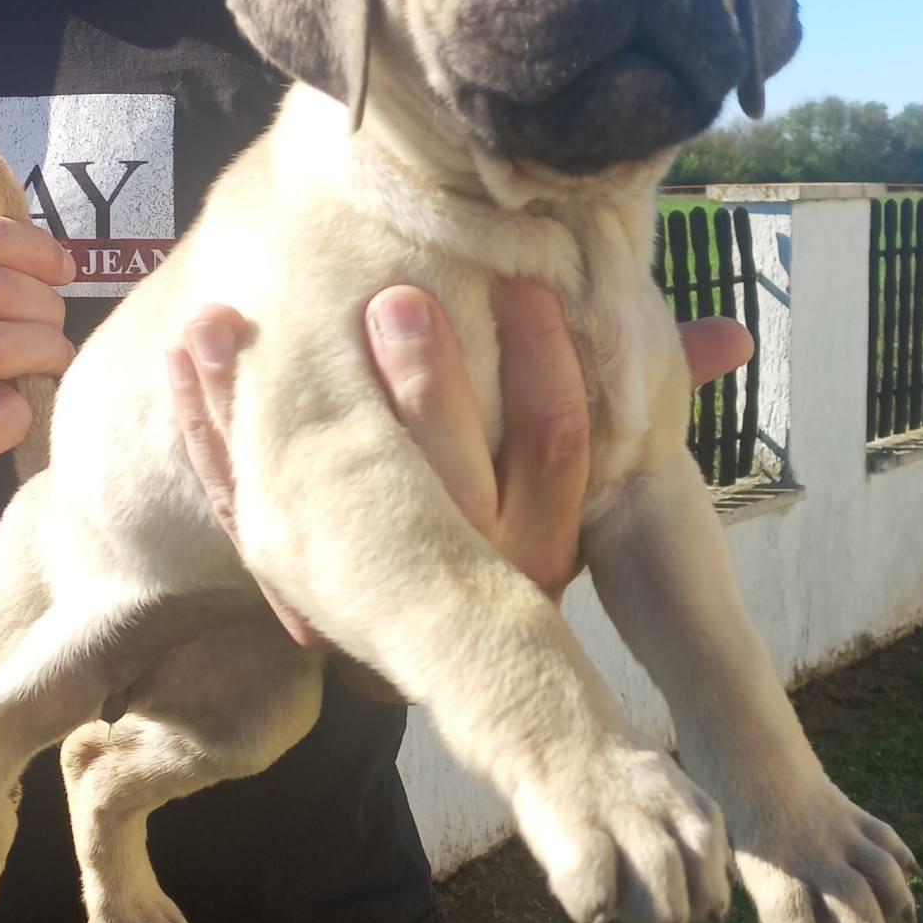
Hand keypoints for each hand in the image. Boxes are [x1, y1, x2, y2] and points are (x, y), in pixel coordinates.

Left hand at [168, 286, 752, 655]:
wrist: (410, 636)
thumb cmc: (512, 514)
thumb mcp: (573, 474)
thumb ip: (637, 400)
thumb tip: (732, 333)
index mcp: (541, 544)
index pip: (558, 449)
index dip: (547, 367)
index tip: (532, 286)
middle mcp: (464, 575)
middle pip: (455, 487)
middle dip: (428, 391)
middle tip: (400, 301)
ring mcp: (370, 585)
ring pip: (335, 499)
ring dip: (287, 404)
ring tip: (253, 316)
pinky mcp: (289, 575)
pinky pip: (245, 511)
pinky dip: (210, 432)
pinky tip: (190, 358)